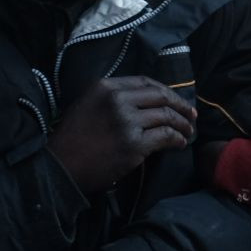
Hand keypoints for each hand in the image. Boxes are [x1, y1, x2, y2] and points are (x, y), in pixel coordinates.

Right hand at [47, 76, 194, 192]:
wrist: (59, 168)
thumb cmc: (72, 139)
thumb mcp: (87, 105)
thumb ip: (113, 98)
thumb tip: (146, 100)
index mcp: (105, 87)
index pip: (145, 82)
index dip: (166, 91)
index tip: (176, 100)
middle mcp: (117, 100)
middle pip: (161, 97)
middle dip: (181, 105)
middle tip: (191, 115)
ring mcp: (126, 122)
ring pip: (167, 116)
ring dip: (182, 124)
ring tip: (188, 131)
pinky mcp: (134, 144)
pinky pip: (165, 136)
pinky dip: (177, 139)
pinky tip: (180, 143)